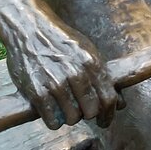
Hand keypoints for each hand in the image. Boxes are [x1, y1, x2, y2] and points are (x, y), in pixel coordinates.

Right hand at [2, 2, 120, 130]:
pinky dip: (54, 121)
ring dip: (70, 117)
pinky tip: (52, 111)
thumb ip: (103, 77)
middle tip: (81, 111)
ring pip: (72, 119)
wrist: (29, 28)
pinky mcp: (37, 92)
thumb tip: (121, 104)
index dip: (108, 114)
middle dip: (87, 114)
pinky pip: (53, 121)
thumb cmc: (60, 41)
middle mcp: (76, 74)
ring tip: (64, 107)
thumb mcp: (87, 51)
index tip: (104, 121)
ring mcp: (56, 83)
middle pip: (91, 112)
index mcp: (92, 63)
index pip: (108, 99)